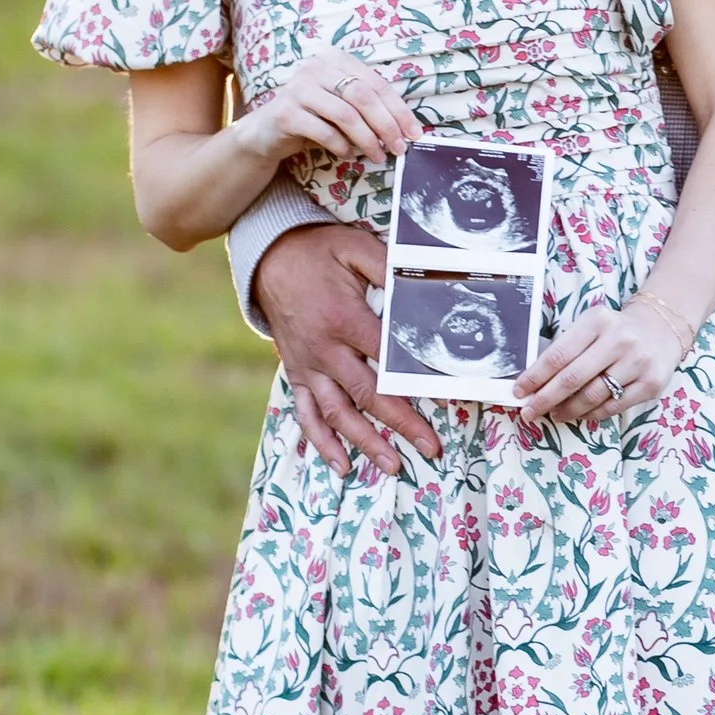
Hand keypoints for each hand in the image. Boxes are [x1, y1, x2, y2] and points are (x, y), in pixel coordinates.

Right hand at [239, 51, 421, 169]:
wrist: (267, 130)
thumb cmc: (313, 117)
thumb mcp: (342, 105)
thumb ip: (368, 108)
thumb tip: (406, 129)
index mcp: (335, 59)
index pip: (376, 83)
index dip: (398, 110)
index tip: (414, 133)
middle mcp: (316, 67)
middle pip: (362, 96)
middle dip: (386, 125)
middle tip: (399, 148)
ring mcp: (298, 87)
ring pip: (345, 114)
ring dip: (367, 139)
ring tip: (378, 155)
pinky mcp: (285, 112)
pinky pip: (323, 131)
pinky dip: (341, 146)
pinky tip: (348, 154)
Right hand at [252, 223, 440, 477]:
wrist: (267, 256)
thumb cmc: (319, 251)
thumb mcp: (356, 248)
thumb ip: (389, 269)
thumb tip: (422, 290)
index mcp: (344, 318)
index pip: (388, 357)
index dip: (417, 380)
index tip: (447, 399)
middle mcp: (324, 349)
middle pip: (368, 394)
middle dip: (401, 423)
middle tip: (430, 448)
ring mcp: (308, 366)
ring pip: (338, 412)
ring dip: (365, 442)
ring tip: (393, 467)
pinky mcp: (296, 373)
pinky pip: (307, 413)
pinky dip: (322, 442)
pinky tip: (341, 465)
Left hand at [514, 288, 694, 429]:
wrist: (662, 329)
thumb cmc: (616, 331)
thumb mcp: (591, 327)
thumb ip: (567, 349)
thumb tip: (535, 383)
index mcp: (597, 321)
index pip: (558, 354)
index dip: (535, 377)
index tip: (519, 391)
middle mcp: (619, 340)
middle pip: (572, 378)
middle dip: (545, 399)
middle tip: (529, 412)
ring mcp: (637, 363)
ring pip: (592, 396)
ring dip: (567, 410)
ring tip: (554, 414)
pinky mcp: (650, 384)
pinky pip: (613, 407)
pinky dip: (591, 414)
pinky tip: (580, 413)